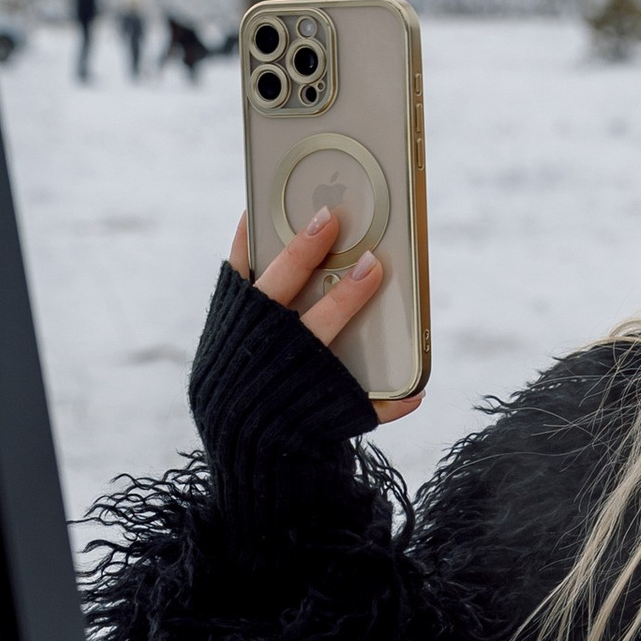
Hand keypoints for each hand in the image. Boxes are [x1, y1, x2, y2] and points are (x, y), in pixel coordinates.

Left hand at [228, 210, 423, 418]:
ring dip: (275, 237)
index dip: (350, 295)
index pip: (326, 323)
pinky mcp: (223, 313)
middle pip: (285, 284)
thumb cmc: (298, 412)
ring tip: (293, 207)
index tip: (372, 266)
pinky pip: (234, 267)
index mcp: (295, 363)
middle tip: (331, 217)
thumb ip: (378, 406)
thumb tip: (417, 396)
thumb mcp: (336, 416)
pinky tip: (259, 213)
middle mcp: (261, 339)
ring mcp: (238, 325)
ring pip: (255, 272)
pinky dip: (245, 239)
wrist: (239, 432)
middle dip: (309, 249)